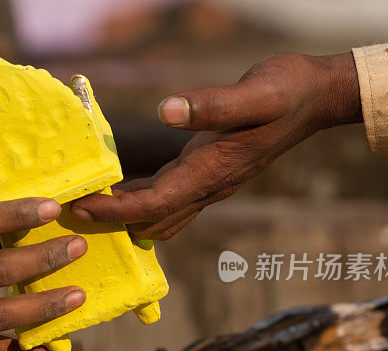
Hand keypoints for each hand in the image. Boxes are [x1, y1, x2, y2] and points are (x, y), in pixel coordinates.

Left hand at [71, 52, 361, 239]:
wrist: (316, 98)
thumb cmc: (287, 91)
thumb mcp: (254, 93)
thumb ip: (212, 105)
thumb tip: (166, 110)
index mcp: (213, 171)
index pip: (154, 205)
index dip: (115, 211)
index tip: (80, 207)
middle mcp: (209, 187)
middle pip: (153, 222)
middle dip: (113, 223)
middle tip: (71, 211)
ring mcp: (210, 184)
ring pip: (161, 217)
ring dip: (126, 217)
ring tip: (86, 204)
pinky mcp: (209, 174)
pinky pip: (168, 199)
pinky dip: (140, 202)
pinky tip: (119, 191)